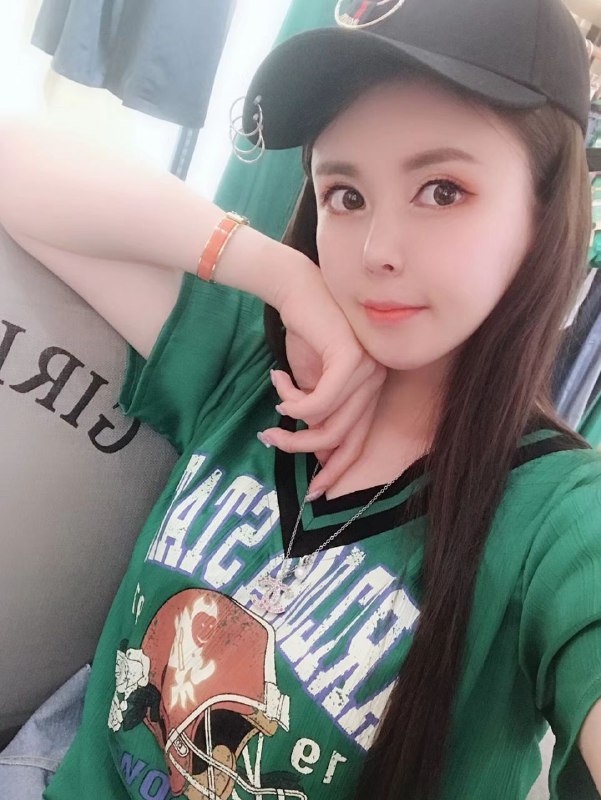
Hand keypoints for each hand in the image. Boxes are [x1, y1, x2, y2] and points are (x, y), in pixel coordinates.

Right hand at [259, 263, 386, 498]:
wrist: (296, 287)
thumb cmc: (305, 332)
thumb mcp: (310, 382)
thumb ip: (317, 415)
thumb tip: (318, 454)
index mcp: (370, 390)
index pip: (358, 442)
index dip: (335, 471)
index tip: (311, 492)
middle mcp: (376, 383)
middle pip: (343, 440)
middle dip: (304, 450)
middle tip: (269, 441)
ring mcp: (368, 371)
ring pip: (328, 426)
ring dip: (291, 425)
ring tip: (271, 409)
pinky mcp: (351, 360)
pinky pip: (319, 404)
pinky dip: (293, 402)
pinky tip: (278, 383)